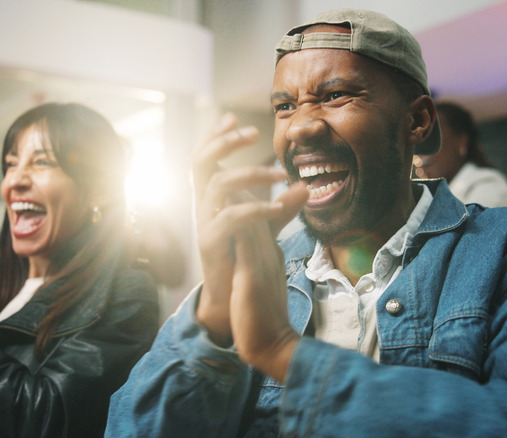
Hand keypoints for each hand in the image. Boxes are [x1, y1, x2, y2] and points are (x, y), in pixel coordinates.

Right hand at [192, 113, 306, 345]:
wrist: (233, 301)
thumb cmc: (245, 260)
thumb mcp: (266, 228)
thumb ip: (283, 206)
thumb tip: (306, 185)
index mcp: (212, 198)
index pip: (206, 157)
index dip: (216, 136)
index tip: (234, 117)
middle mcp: (203, 206)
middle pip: (200, 161)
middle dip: (224, 141)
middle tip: (252, 130)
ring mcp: (204, 223)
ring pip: (218, 184)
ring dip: (249, 173)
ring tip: (279, 173)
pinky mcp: (210, 244)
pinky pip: (230, 217)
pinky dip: (255, 208)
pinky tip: (277, 207)